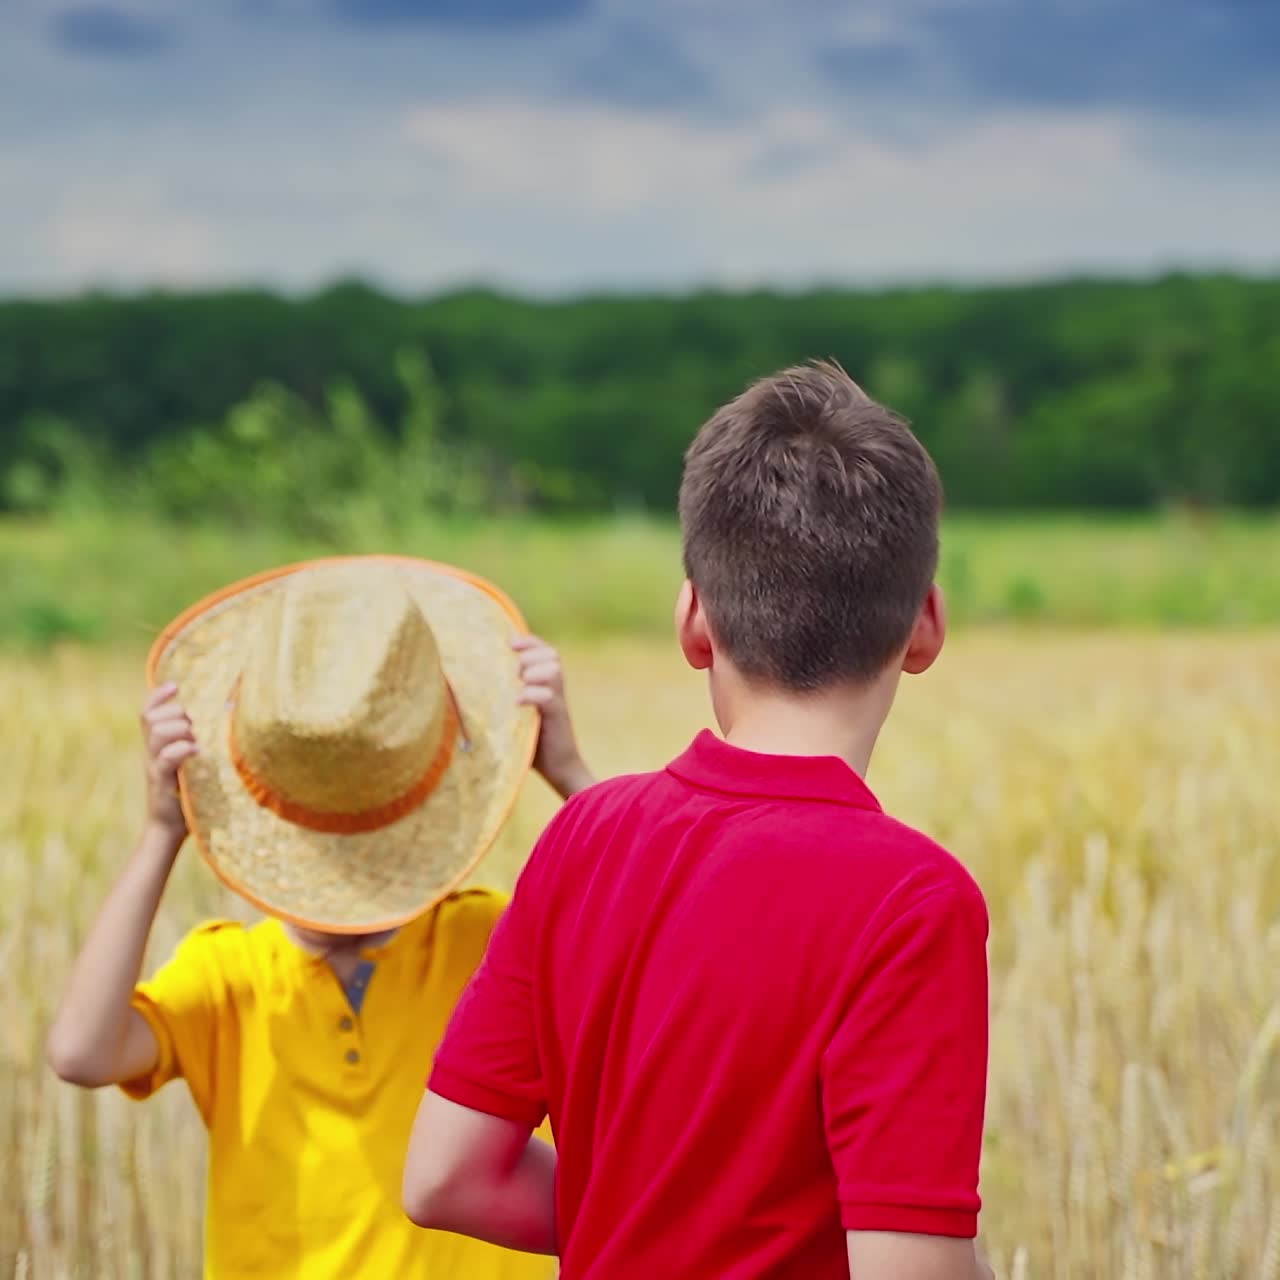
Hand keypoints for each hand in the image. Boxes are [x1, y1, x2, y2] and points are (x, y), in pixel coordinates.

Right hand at [140, 684, 198, 839]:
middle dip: (175, 713)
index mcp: (157, 744)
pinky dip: (181, 749)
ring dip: (178, 729)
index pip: (148, 712)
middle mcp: (152, 751)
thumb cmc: (189, 792)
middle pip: (151, 718)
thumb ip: (199, 740)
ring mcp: (154, 765)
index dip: (157, 696)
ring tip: (195, 738)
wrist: (170, 828)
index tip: (175, 686)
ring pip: (156, 733)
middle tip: (193, 725)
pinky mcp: (161, 781)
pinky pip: (165, 758)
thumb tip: (230, 713)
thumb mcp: (191, 762)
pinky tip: (197, 750)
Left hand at [514, 637, 593, 799]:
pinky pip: (549, 697)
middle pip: (551, 655)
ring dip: (533, 672)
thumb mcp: (517, 712)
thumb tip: (469, 684)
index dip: (530, 642)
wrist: (558, 767)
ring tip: (519, 684)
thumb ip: (506, 696)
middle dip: (530, 656)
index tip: (510, 643)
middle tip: (515, 671)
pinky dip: (532, 695)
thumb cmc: (531, 740)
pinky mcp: (557, 718)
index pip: (545, 650)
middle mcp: (556, 689)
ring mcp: (559, 702)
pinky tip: (517, 702)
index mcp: (547, 683)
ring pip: (553, 671)